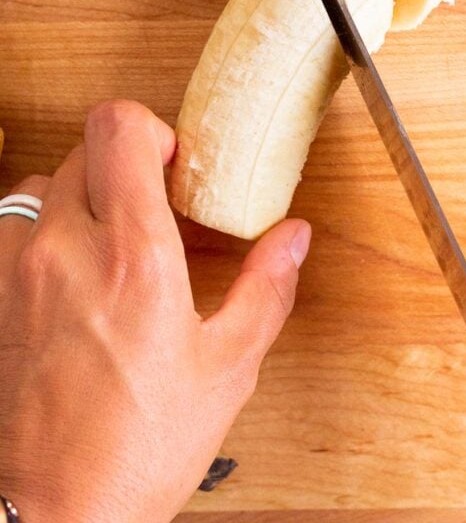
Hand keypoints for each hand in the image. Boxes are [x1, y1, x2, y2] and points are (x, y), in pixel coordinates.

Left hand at [0, 100, 310, 522]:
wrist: (58, 511)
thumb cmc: (139, 447)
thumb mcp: (226, 367)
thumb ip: (265, 286)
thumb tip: (293, 236)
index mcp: (136, 258)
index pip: (120, 130)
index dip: (150, 126)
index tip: (172, 160)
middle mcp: (68, 250)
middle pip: (85, 146)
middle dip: (124, 161)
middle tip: (151, 202)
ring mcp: (20, 271)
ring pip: (42, 181)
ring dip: (78, 192)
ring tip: (108, 235)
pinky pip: (11, 225)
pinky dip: (41, 227)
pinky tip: (70, 268)